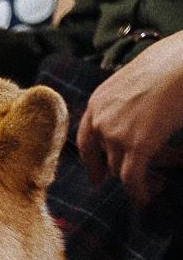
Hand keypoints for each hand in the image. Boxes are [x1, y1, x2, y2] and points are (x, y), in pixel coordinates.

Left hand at [76, 31, 182, 205]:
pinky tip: (146, 199)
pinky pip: (132, 179)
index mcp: (98, 101)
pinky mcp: (137, 146)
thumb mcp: (137, 77)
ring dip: (140, 180)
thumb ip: (127, 100)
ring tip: (158, 184)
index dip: (92, 162)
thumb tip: (135, 115)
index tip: (98, 178)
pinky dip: (139, 192)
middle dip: (122, 172)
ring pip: (121, 170)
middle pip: (106, 158)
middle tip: (139, 182)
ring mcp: (116, 134)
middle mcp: (101, 119)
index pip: (86, 141)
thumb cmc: (173, 60)